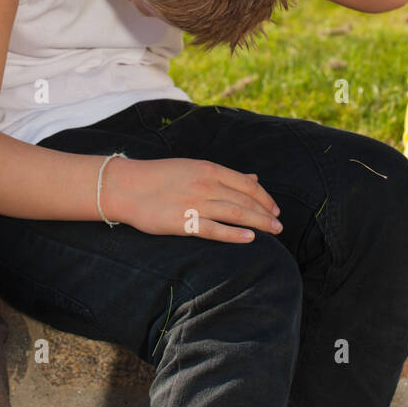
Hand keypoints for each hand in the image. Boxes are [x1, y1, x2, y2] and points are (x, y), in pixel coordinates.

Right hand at [101, 156, 281, 243]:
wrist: (127, 187)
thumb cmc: (160, 177)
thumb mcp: (194, 168)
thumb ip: (225, 175)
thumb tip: (254, 177)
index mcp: (208, 169)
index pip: (246, 183)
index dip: (264, 197)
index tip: (275, 208)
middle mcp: (206, 185)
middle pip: (245, 200)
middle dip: (266, 212)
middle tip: (280, 224)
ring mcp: (195, 204)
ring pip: (236, 213)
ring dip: (259, 222)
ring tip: (273, 231)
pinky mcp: (184, 223)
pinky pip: (215, 230)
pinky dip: (235, 234)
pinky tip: (250, 238)